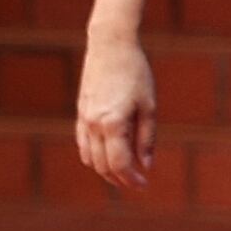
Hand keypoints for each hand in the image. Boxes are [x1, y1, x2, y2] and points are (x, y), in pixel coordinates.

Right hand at [75, 33, 156, 189]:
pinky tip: (107, 158)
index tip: (144, 184)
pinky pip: (83, 144)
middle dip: (119, 179)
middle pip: (103, 165)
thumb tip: (146, 165)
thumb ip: (146, 138)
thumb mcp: (149, 106)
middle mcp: (94, 124)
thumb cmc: (135, 73)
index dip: (131, 179)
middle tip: (137, 184)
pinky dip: (93, 157)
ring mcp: (84, 119)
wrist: (110, 46)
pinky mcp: (81, 112)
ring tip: (124, 174)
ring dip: (105, 170)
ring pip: (90, 157)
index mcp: (113, 123)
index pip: (119, 163)